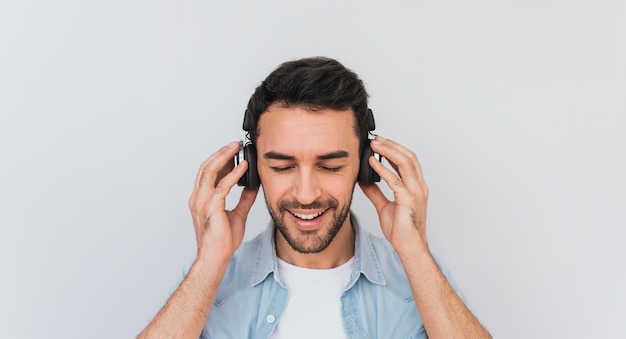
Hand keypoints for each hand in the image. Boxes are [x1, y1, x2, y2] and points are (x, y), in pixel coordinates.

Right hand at [188, 141, 258, 262]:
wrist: (216, 257)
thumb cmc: (222, 241)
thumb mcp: (238, 214)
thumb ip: (245, 199)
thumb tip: (253, 186)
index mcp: (201, 199)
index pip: (207, 172)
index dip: (219, 159)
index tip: (232, 151)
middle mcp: (198, 198)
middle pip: (206, 167)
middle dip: (221, 153)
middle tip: (235, 144)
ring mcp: (202, 202)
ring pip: (210, 171)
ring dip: (224, 157)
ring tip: (237, 148)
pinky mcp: (212, 207)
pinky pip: (222, 185)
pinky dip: (233, 174)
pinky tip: (243, 167)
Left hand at [359, 136, 428, 255]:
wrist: (409, 247)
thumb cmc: (401, 230)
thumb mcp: (384, 206)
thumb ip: (376, 192)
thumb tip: (365, 180)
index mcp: (416, 187)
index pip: (409, 161)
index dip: (395, 149)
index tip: (381, 143)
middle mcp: (419, 187)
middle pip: (409, 157)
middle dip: (392, 145)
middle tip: (376, 139)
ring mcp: (416, 192)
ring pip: (405, 163)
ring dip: (389, 151)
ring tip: (374, 145)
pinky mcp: (408, 200)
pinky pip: (395, 180)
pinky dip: (383, 169)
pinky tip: (372, 163)